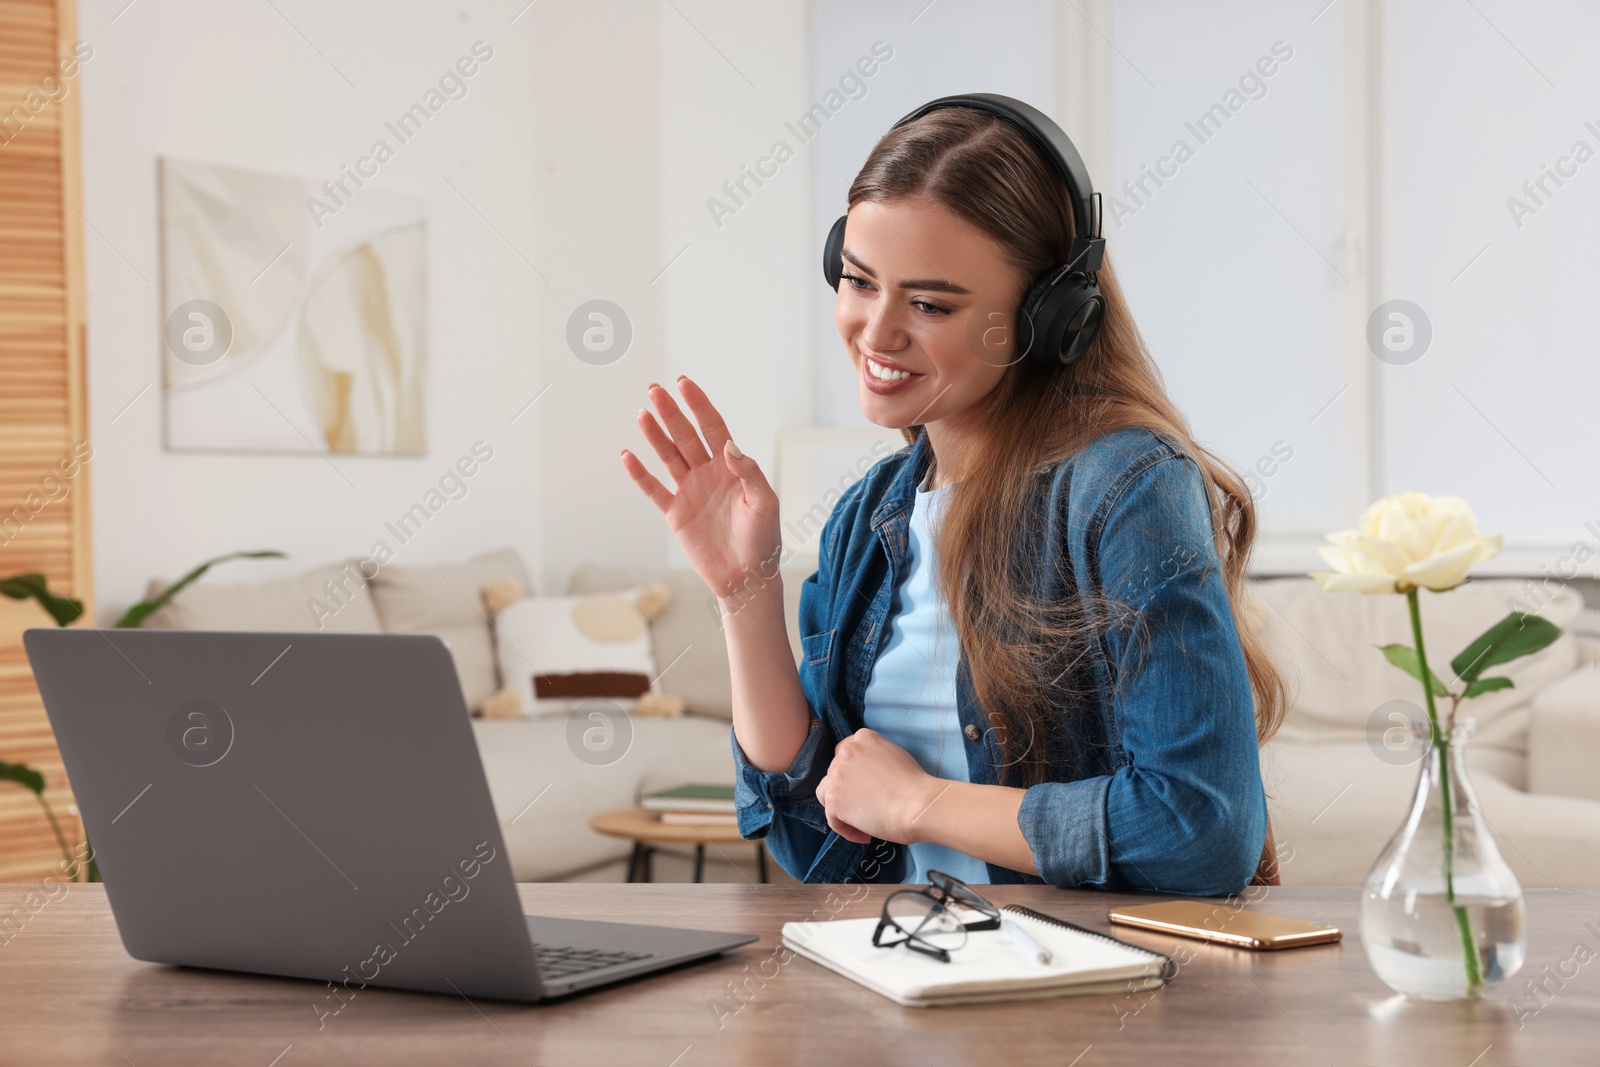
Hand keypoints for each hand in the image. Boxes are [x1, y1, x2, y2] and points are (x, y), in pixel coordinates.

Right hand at [621, 378, 780, 602]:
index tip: (684, 383)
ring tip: (642, 413)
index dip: (699, 405)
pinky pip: (654, 489)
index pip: (713, 428)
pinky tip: (628, 455)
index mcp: (732, 468)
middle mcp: (708, 474)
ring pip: (668, 456)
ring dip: (655, 435)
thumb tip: (729, 445)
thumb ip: (750, 473)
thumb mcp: (765, 503)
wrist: (746, 578)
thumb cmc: (763, 540)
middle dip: (671, 412)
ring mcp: (690, 492)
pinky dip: (640, 474)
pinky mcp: (676, 514)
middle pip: (686, 436)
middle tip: (654, 389)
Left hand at [815, 728, 943, 845]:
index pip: (845, 753)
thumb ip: (875, 759)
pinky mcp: (834, 799)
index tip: (864, 787)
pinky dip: (846, 829)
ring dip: (840, 808)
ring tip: (861, 821)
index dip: (852, 773)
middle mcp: (846, 752)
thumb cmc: (915, 785)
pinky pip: (832, 818)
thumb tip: (867, 777)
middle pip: (834, 773)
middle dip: (847, 790)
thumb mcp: (895, 755)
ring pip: (826, 793)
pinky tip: (865, 835)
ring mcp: (837, 775)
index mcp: (863, 738)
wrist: (918, 804)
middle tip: (867, 806)